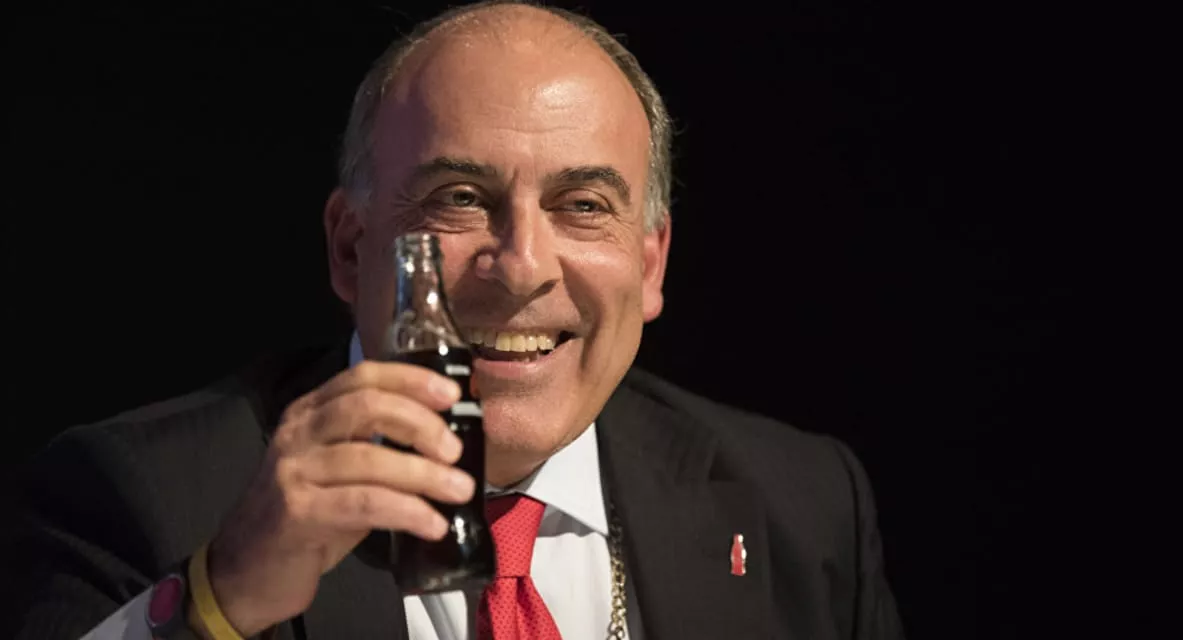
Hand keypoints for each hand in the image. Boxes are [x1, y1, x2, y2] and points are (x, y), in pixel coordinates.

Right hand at [203, 361, 474, 635]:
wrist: (247, 571)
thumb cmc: (306, 519)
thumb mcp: (341, 472)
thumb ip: (379, 447)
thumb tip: (446, 443)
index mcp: (310, 413)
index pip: (363, 378)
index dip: (411, 380)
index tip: (453, 393)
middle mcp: (298, 433)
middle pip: (367, 406)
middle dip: (421, 424)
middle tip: (456, 451)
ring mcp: (293, 471)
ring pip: (370, 458)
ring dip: (424, 474)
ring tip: (461, 491)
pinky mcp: (297, 512)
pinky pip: (364, 503)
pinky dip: (407, 511)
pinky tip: (433, 524)